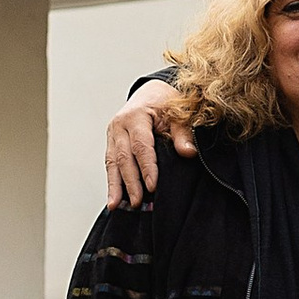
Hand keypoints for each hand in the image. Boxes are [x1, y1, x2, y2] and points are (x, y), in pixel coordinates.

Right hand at [104, 78, 193, 207]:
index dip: (146, 167)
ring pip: (112, 162)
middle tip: (137, 202)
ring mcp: (113, 134)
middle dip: (130, 182)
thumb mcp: (178, 113)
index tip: (152, 186)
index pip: (141, 146)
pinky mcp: (111, 143)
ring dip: (115, 186)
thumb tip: (188, 153)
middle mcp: (119, 125)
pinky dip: (112, 182)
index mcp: (136, 116)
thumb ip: (183, 133)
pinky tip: (113, 199)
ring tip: (116, 205)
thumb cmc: (165, 102)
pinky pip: (110, 164)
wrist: (151, 92)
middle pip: (124, 157)